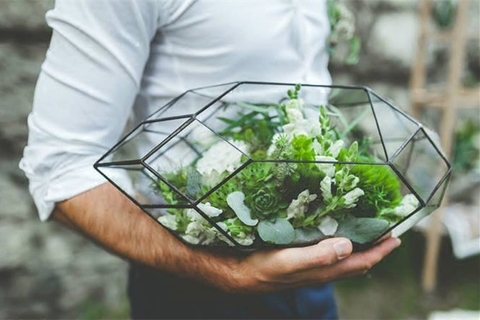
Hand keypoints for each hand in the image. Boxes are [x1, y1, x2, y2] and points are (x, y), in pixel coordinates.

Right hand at [214, 236, 400, 292]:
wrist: (240, 275)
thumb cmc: (262, 267)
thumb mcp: (288, 261)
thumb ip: (317, 256)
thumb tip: (348, 246)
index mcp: (324, 270)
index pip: (361, 262)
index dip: (380, 251)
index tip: (396, 236)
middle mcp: (323, 270)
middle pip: (358, 261)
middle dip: (376, 248)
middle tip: (388, 231)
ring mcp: (314, 266)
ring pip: (346, 259)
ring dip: (361, 246)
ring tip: (370, 232)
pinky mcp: (304, 261)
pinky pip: (331, 254)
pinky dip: (343, 245)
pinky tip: (338, 235)